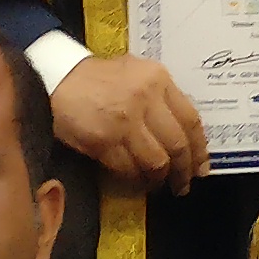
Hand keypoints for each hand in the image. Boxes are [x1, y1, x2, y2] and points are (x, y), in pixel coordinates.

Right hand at [51, 53, 205, 194]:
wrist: (57, 77)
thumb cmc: (98, 77)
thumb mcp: (137, 73)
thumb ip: (162, 96)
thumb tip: (182, 130)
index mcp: (158, 79)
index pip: (191, 120)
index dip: (200, 149)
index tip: (202, 166)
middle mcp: (146, 99)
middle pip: (177, 145)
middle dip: (184, 171)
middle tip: (183, 184)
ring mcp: (125, 122)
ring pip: (156, 162)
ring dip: (160, 179)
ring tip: (159, 185)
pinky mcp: (104, 141)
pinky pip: (129, 169)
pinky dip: (135, 179)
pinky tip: (136, 181)